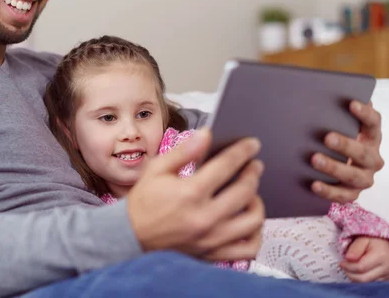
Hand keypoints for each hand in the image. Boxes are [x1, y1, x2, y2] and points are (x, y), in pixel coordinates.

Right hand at [127, 129, 264, 261]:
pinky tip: (248, 222)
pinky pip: (247, 249)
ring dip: (257, 203)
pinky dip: (256, 235)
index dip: (243, 151)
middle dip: (253, 173)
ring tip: (251, 193)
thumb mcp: (157, 169)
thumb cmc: (144, 202)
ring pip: (253, 221)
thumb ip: (183, 151)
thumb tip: (206, 134)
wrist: (131, 236)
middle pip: (245, 191)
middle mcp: (204, 217)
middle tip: (254, 166)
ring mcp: (211, 239)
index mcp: (190, 193)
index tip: (252, 144)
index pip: (226, 166)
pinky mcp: (212, 254)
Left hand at [311, 100, 384, 202]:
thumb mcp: (334, 124)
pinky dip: (329, 191)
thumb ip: (331, 111)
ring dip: (334, 168)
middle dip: (346, 145)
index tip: (351, 103)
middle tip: (327, 137)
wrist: (330, 168)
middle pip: (364, 153)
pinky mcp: (352, 194)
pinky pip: (342, 196)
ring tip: (314, 159)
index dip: (364, 113)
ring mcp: (364, 178)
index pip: (374, 122)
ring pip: (354, 176)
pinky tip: (313, 184)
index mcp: (371, 136)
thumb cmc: (333, 137)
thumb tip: (316, 90)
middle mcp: (372, 158)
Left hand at [340, 236, 388, 281]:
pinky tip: (358, 272)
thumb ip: (355, 248)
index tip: (341, 263)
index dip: (348, 266)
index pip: (360, 267)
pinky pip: (371, 284)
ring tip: (351, 268)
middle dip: (350, 274)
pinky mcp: (387, 280)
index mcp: (381, 256)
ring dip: (355, 278)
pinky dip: (362, 279)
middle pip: (363, 279)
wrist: (386, 244)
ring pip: (366, 284)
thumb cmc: (372, 240)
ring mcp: (388, 275)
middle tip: (344, 267)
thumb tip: (348, 258)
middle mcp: (387, 268)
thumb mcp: (362, 239)